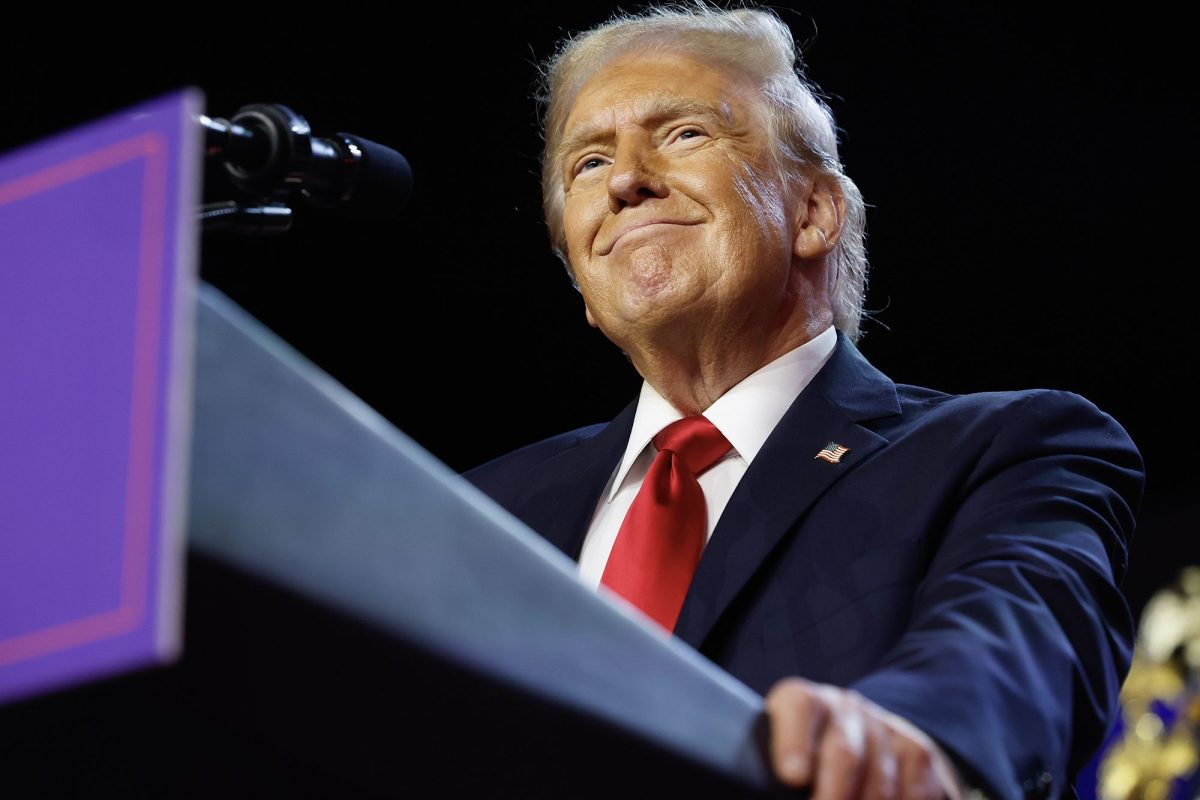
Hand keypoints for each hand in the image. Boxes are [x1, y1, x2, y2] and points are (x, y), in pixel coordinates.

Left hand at [765, 677, 966, 799]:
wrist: (862, 738)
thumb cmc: (806, 759)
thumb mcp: (786, 757)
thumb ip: (786, 769)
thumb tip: (787, 785)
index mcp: (803, 702)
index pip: (799, 706)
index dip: (794, 742)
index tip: (792, 777)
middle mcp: (845, 708)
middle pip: (844, 752)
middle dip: (833, 795)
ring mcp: (884, 728)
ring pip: (880, 782)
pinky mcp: (917, 753)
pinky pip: (915, 793)